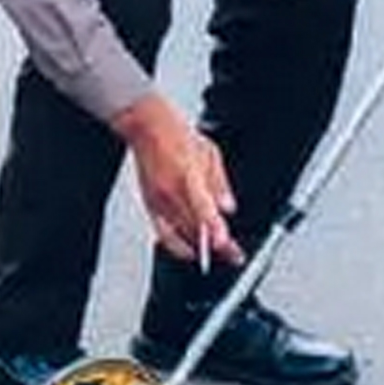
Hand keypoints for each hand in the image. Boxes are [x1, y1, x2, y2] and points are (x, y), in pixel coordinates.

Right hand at [113, 94, 242, 267]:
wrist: (148, 128)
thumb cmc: (178, 136)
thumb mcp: (210, 153)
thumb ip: (220, 184)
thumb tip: (228, 208)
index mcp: (187, 174)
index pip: (202, 207)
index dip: (213, 227)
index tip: (223, 243)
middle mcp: (171, 191)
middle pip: (195, 227)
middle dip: (217, 244)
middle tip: (236, 256)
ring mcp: (158, 200)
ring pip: (181, 233)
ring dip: (202, 247)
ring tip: (221, 255)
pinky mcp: (150, 205)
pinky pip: (163, 234)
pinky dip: (177, 246)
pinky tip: (191, 252)